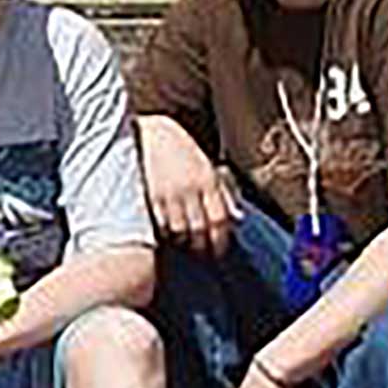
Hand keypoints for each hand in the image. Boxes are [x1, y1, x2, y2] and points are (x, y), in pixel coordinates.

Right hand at [139, 117, 239, 257]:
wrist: (153, 134)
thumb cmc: (185, 153)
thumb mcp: (209, 168)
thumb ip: (224, 192)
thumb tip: (236, 219)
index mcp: (208, 180)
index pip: (219, 219)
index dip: (220, 240)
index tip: (218, 250)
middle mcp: (189, 188)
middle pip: (199, 229)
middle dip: (201, 246)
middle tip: (202, 252)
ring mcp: (168, 193)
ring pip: (178, 230)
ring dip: (183, 241)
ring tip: (185, 244)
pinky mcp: (150, 197)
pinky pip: (160, 224)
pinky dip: (165, 233)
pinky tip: (168, 233)